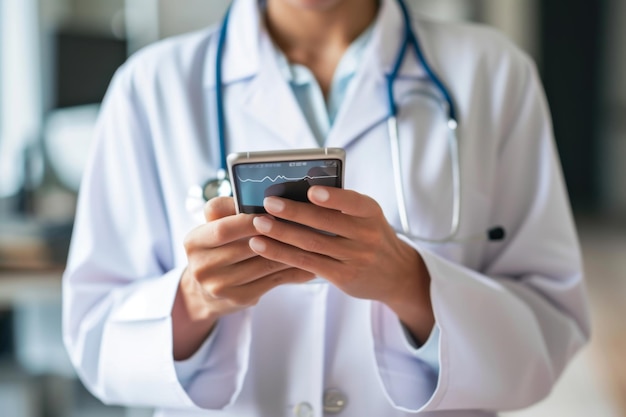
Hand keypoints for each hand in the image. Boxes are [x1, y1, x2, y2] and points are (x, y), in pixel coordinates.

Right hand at [173, 197, 314, 359]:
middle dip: (276, 233)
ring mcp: (219, 286)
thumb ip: (231, 210)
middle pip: (246, 247)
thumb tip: (264, 197)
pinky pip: (272, 282)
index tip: (273, 210)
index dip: (249, 220)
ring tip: (312, 238)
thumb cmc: (218, 247)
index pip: (223, 229)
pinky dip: (293, 271)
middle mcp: (202, 266)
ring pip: (263, 265)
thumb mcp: (214, 227)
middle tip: (303, 222)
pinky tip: (310, 263)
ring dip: (290, 251)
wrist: (205, 291)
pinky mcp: (238, 299)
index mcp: (194, 242)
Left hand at [248, 186, 434, 342]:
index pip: (353, 202)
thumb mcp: (367, 217)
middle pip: (325, 223)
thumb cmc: (372, 236)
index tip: (311, 191)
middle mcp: (366, 235)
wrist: (395, 274)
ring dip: (282, 234)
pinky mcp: (343, 277)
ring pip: (312, 244)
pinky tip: (264, 246)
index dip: (333, 197)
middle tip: (269, 203)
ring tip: (259, 224)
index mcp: (371, 212)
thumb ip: (342, 205)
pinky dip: (283, 254)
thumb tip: (299, 189)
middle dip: (294, 212)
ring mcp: (355, 258)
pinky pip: (308, 263)